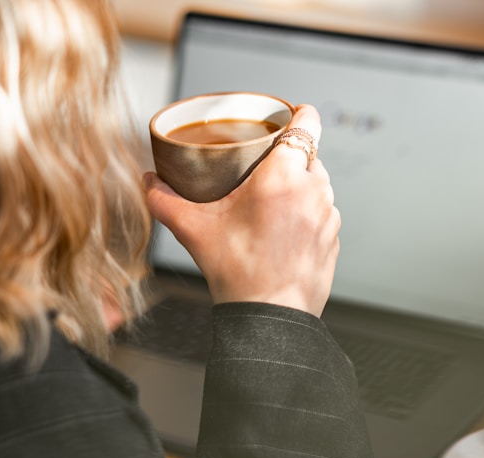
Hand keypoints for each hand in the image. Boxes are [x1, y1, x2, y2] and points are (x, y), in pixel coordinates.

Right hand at [144, 105, 339, 316]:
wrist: (269, 317)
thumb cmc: (238, 272)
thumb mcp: (194, 230)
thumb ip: (165, 200)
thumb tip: (148, 182)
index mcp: (283, 176)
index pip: (308, 122)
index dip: (298, 114)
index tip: (285, 119)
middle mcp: (314, 190)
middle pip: (309, 154)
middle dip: (288, 158)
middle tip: (263, 170)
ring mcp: (328, 215)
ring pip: (318, 184)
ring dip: (300, 186)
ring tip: (272, 204)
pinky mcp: (334, 238)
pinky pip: (323, 213)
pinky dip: (307, 214)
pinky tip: (285, 231)